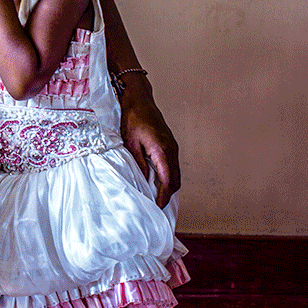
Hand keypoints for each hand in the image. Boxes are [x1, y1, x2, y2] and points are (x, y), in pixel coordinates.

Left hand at [119, 83, 180, 208]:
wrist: (140, 100)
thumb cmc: (133, 118)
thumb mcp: (130, 143)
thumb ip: (138, 163)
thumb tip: (143, 180)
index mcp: (162, 150)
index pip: (168, 180)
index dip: (164, 196)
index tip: (158, 206)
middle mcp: (172, 150)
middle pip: (176, 179)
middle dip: (168, 194)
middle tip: (158, 205)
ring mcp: (173, 147)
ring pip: (176, 173)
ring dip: (169, 185)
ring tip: (157, 196)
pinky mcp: (171, 144)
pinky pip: (173, 165)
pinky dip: (168, 176)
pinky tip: (157, 180)